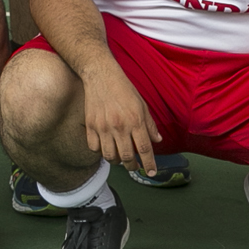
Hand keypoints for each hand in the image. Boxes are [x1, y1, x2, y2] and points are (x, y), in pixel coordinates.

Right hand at [80, 62, 160, 176]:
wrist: (101, 75)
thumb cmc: (124, 89)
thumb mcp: (142, 104)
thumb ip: (150, 124)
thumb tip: (157, 140)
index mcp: (135, 120)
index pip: (145, 149)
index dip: (149, 164)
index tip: (151, 172)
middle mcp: (119, 126)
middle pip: (127, 157)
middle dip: (132, 167)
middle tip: (135, 167)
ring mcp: (103, 127)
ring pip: (110, 156)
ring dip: (117, 162)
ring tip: (120, 158)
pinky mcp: (90, 125)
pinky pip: (94, 148)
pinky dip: (101, 152)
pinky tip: (106, 147)